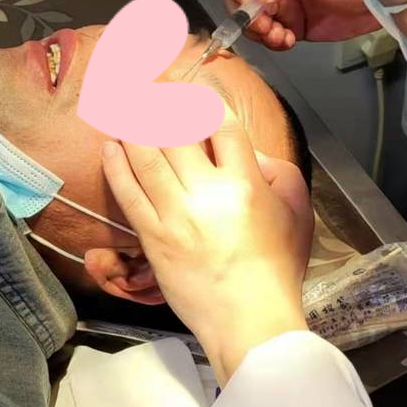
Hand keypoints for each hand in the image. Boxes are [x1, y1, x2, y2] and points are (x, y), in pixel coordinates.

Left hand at [98, 108, 314, 384]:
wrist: (250, 321)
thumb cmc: (277, 268)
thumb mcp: (295, 211)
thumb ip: (274, 171)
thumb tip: (245, 150)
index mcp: (246, 184)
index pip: (220, 125)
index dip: (202, 100)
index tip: (190, 90)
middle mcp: (207, 193)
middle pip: (175, 132)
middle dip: (157, 103)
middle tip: (144, 86)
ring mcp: (176, 215)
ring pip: (145, 156)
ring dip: (131, 125)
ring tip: (122, 106)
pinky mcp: (153, 238)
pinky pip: (128, 192)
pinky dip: (116, 164)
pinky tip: (111, 145)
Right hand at [222, 0, 381, 49]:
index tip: (246, 1)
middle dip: (247, 14)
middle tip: (265, 26)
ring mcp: (285, 2)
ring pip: (253, 20)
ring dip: (260, 32)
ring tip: (280, 36)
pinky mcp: (295, 25)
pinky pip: (272, 36)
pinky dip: (274, 42)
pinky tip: (289, 40)